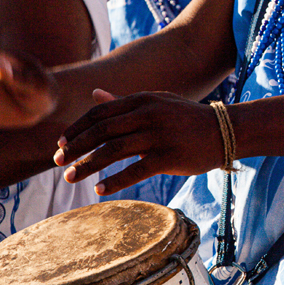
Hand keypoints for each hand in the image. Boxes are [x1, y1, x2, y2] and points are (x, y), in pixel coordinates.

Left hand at [53, 91, 222, 194]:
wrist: (225, 131)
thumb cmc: (187, 118)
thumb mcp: (156, 102)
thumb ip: (123, 102)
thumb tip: (94, 95)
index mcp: (141, 100)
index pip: (98, 113)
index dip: (76, 129)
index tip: (60, 145)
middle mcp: (148, 115)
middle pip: (101, 131)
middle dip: (75, 148)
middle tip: (58, 163)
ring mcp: (159, 136)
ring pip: (113, 151)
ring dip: (87, 165)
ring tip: (71, 178)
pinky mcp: (170, 157)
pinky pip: (135, 170)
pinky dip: (114, 180)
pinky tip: (99, 189)